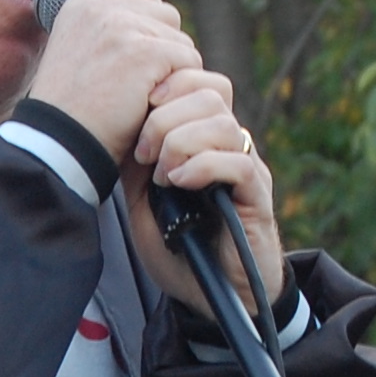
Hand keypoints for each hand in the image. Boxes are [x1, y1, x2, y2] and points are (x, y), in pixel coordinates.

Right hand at [26, 0, 199, 162]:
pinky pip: (187, 60)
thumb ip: (106, 30)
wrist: (60, 142)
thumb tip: (152, 21)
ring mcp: (122, 27)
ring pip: (180, 39)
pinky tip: (153, 105)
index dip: (150, 11)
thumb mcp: (76, 54)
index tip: (144, 46)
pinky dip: (178, 87)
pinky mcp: (145, 52)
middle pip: (165, 13)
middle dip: (165, 47)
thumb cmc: (71, 111)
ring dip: (173, 70)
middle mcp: (100, 7)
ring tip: (145, 97)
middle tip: (146, 83)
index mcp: (81, 4)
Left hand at [125, 68, 283, 320]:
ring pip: (224, 123)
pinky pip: (240, 164)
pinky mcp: (258, 197)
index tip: (135, 114)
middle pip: (210, 93)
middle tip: (144, 153)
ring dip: (181, 142)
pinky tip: (179, 183)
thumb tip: (117, 126)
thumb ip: (136, 162)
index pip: (196, 81)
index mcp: (204, 137)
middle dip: (166, 116)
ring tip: (161, 175)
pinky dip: (203, 166)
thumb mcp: (142, 198)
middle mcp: (229, 145)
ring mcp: (246, 169)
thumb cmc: (180, 246)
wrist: (209, 295)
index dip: (166, 86)